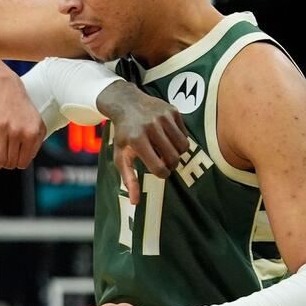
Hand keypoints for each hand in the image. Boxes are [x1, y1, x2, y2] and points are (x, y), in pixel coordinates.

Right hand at [0, 66, 45, 172]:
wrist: (2, 83)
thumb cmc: (18, 103)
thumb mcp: (35, 120)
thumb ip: (35, 140)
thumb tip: (25, 160)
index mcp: (33, 131)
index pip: (23, 161)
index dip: (16, 164)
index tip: (11, 161)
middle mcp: (19, 131)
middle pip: (10, 162)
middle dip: (5, 164)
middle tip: (1, 161)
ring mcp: (3, 127)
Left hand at [97, 82, 189, 204]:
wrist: (126, 103)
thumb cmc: (124, 134)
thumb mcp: (121, 156)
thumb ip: (129, 179)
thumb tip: (135, 203)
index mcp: (137, 140)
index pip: (159, 167)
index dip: (162, 173)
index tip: (159, 170)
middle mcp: (151, 127)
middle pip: (174, 158)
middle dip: (171, 165)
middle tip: (164, 161)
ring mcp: (163, 118)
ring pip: (183, 147)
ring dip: (177, 153)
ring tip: (166, 150)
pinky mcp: (173, 111)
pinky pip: (185, 134)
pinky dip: (179, 139)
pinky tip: (167, 136)